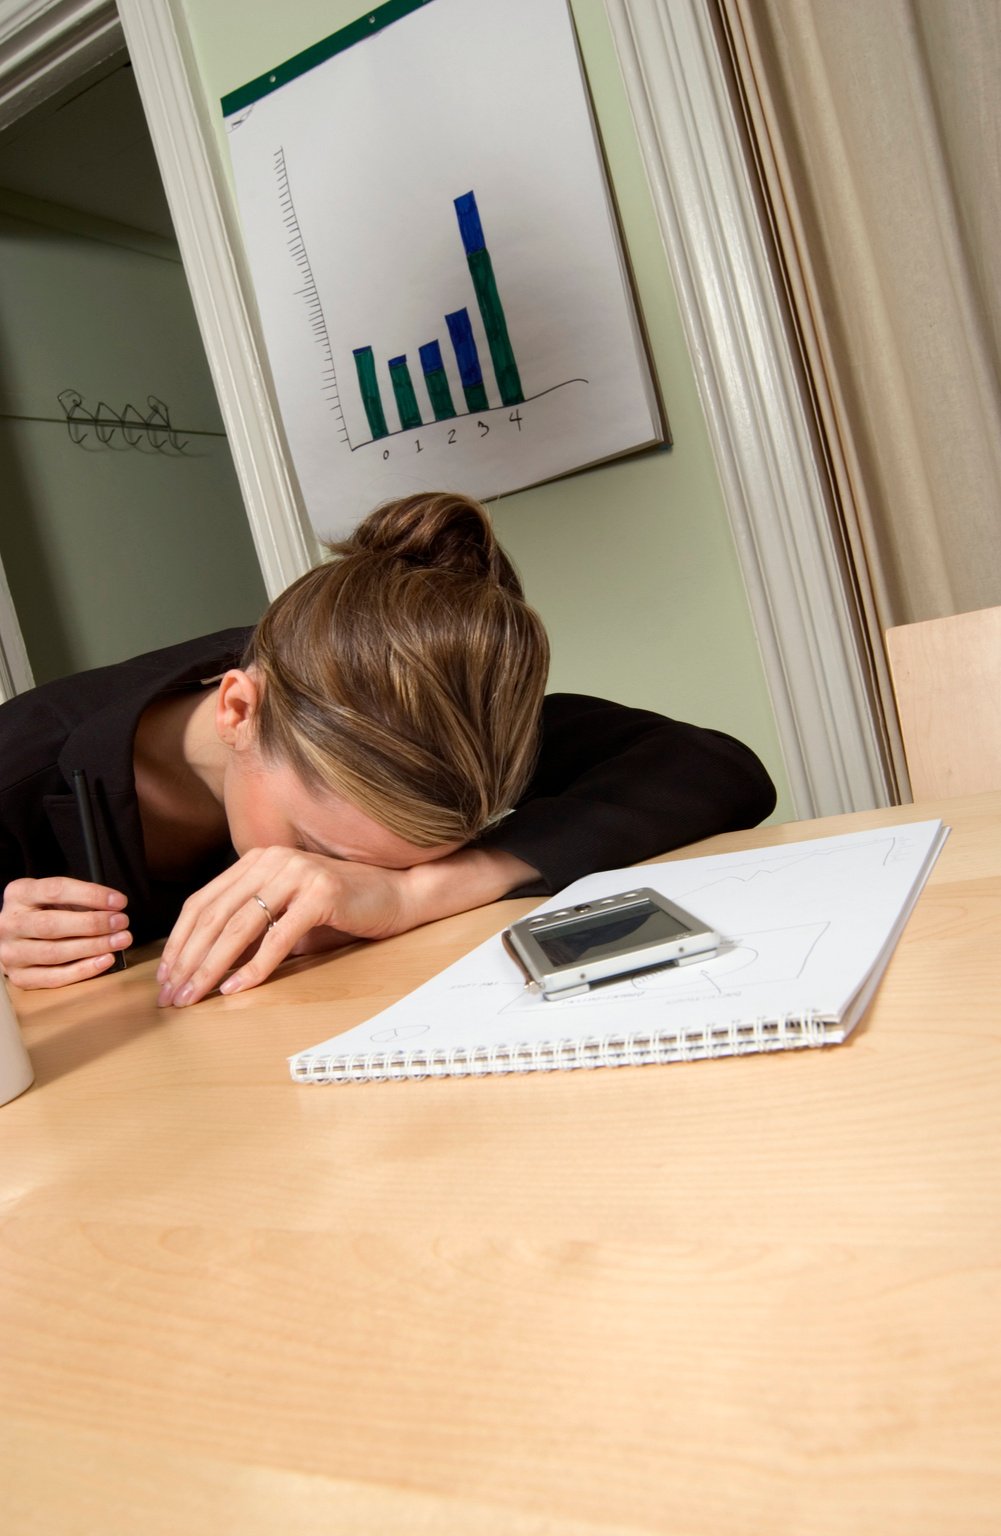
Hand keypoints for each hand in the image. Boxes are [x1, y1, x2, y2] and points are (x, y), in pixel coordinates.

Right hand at [0, 877, 131, 988]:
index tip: (118, 901)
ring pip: (54, 953)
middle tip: (121, 922)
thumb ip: (79, 900)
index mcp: (19, 894)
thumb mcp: (54, 898)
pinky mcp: (19, 977)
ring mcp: (11, 952)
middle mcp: (10, 923)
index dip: (91, 895)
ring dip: (93, 947)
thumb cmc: (42, 913)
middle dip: (93, 924)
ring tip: (120, 941)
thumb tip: (113, 910)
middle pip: (52, 925)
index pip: (56, 890)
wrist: (13, 937)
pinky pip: (54, 977)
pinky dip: (83, 970)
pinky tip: (105, 960)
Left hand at [155, 843, 540, 1008]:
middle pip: (215, 915)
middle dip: (188, 960)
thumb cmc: (340, 909)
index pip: (203, 902)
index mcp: (257, 859)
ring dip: (212, 966)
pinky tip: (237, 988)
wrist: (397, 896)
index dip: (179, 942)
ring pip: (240, 925)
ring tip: (195, 996)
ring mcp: (298, 873)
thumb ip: (250, 926)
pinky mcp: (322, 893)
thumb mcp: (286, 913)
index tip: (166, 978)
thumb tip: (204, 966)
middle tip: (172, 996)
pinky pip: (279, 935)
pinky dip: (255, 965)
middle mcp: (272, 859)